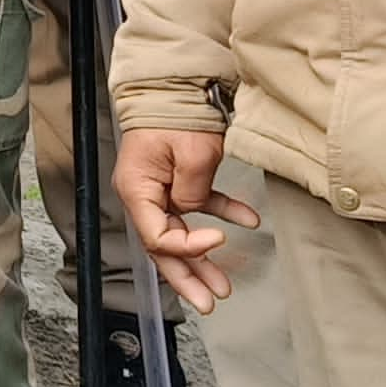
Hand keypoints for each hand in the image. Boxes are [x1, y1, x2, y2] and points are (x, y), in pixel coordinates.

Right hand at [113, 124, 255, 313]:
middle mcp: (143, 195)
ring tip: (224, 285)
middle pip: (164, 247)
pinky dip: (223, 213)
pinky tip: (249, 221)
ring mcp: (161, 190)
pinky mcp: (179, 180)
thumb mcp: (191, 153)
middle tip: (209, 302)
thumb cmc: (175, 114)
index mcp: (136, 190)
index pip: (158, 236)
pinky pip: (200, 205)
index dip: (189, 245)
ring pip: (181, 234)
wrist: (175, 84)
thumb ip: (193, 191)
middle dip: (187, 277)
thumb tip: (195, 211)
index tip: (218, 239)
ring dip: (203, 258)